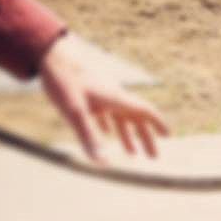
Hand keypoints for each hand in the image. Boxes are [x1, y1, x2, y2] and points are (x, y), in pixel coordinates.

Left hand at [39, 35, 168, 163]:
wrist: (52, 57)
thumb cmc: (64, 82)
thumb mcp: (74, 112)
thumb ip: (89, 137)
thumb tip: (103, 163)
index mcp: (116, 98)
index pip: (144, 110)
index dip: (158, 123)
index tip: (168, 136)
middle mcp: (113, 96)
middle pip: (136, 118)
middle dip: (145, 138)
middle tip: (153, 157)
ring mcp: (102, 95)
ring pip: (121, 117)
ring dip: (128, 135)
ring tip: (132, 155)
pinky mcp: (90, 95)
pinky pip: (106, 113)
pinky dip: (110, 126)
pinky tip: (106, 134)